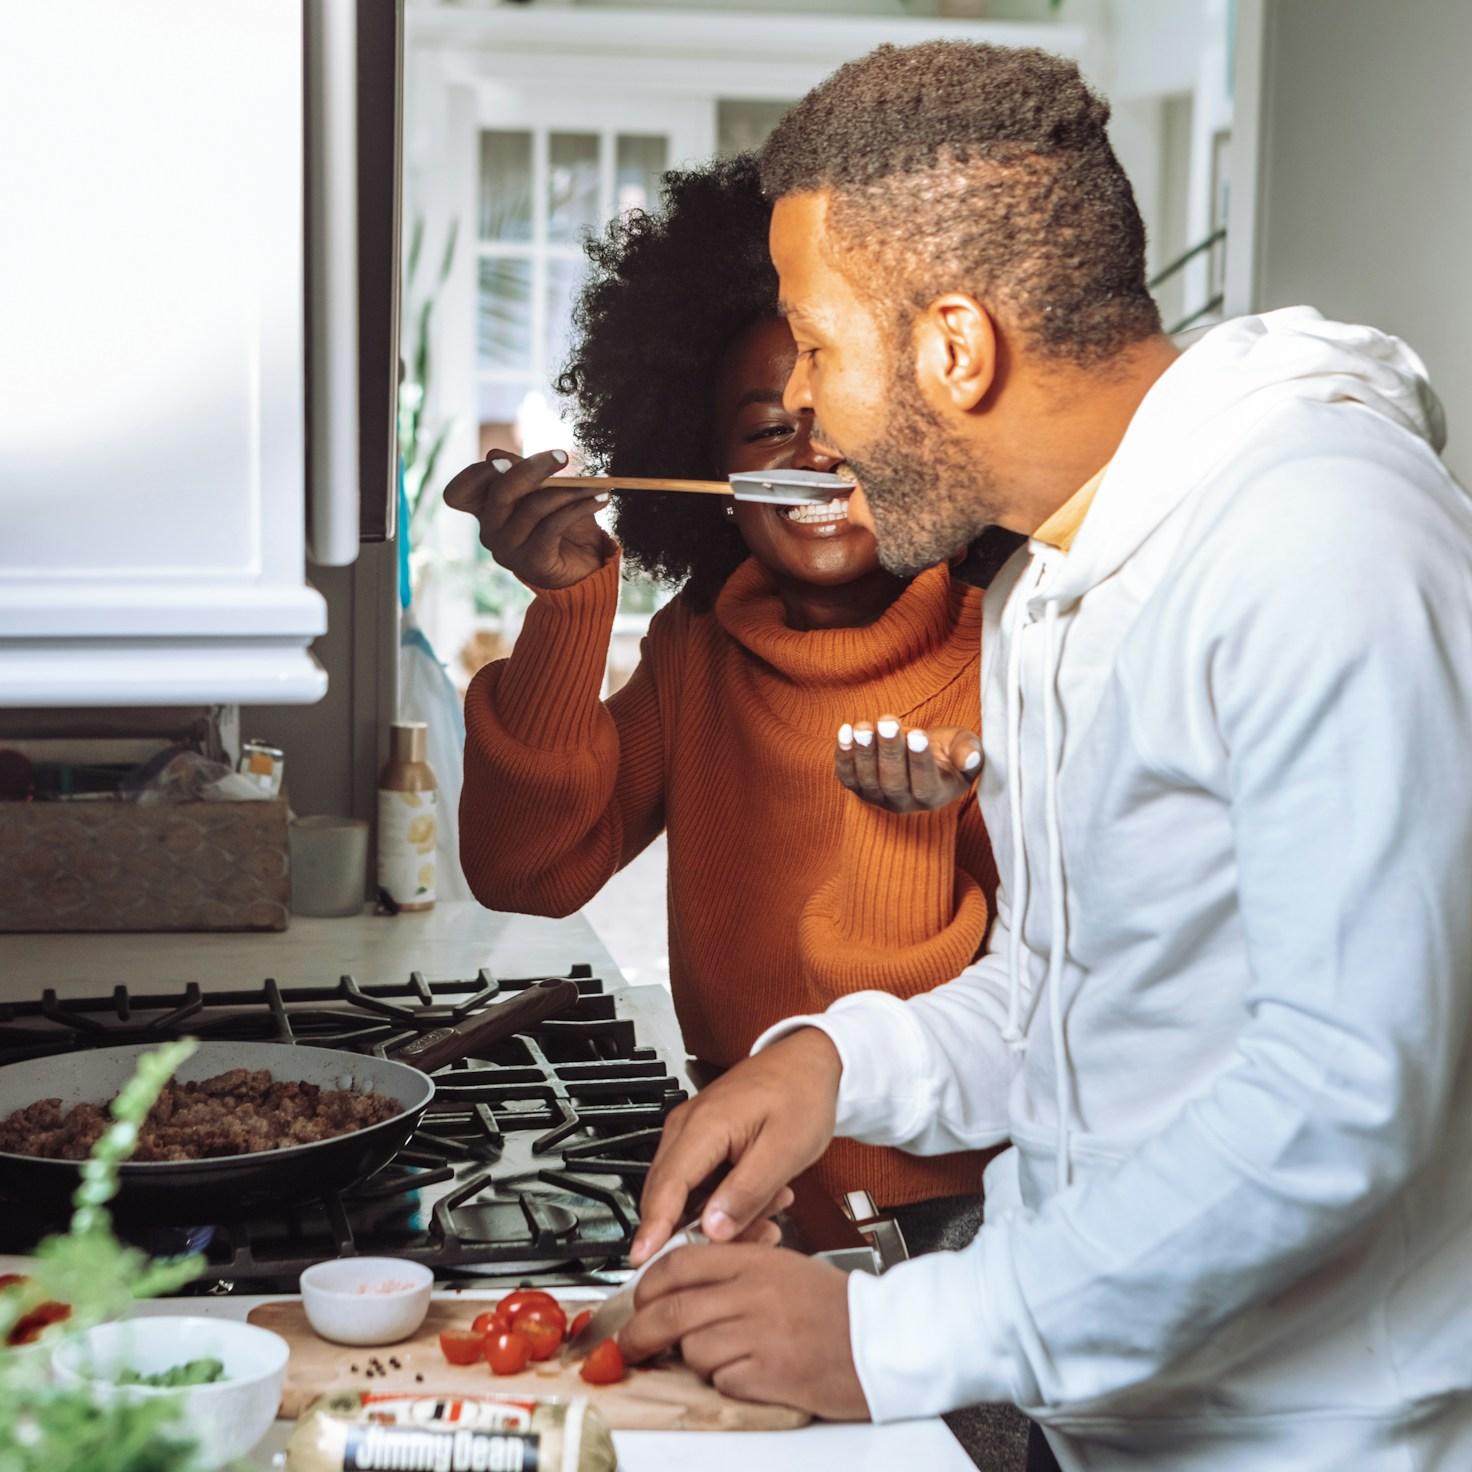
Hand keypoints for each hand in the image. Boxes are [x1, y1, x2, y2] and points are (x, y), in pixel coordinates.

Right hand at [442, 447, 609, 589]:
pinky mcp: (532, 563)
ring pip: (534, 507)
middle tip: (563, 457)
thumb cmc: (561, 524)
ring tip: (597, 484)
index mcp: (485, 511)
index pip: (458, 494)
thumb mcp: (543, 492)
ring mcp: (508, 550)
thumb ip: (522, 473)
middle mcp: (490, 532)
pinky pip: (553, 526)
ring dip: (569, 490)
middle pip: (501, 492)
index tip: (504, 462)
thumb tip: (497, 455)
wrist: (584, 568)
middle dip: (532, 469)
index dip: (474, 475)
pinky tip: (601, 499)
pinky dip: (579, 508)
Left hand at [621, 1244, 868, 1419]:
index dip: (648, 1284)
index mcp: (756, 1260)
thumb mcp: (784, 1268)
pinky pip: (721, 1379)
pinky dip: (724, 1380)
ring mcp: (759, 1333)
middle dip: (640, 1332)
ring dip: (692, 1358)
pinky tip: (746, 1371)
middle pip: (671, 1310)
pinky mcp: (768, 1374)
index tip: (638, 1300)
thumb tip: (684, 1289)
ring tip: (715, 1357)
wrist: (884, 1339)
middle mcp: (753, 1293)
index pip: (680, 1263)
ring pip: (692, 1348)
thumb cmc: (837, 1307)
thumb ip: (735, 1273)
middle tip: (632, 1344)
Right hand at [631, 1029, 841, 1264]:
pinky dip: (724, 1200)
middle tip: (751, 1237)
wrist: (809, 1062)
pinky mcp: (701, 1140)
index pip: (666, 1187)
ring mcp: (691, 1132)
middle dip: (701, 1230)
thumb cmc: (801, 1094)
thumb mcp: (784, 1151)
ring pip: (686, 1194)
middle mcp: (687, 1127)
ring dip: (721, 1214)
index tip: (643, 1262)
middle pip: (669, 1196)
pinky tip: (761, 1197)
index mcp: (704, 1126)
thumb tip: (712, 1230)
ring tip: (770, 1207)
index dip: (653, 1229)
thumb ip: (747, 1193)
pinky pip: (699, 1183)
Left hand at [836, 715, 981, 812]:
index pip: (925, 784)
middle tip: (888, 723)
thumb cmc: (947, 750)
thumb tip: (971, 758)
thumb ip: (969, 752)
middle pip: (893, 782)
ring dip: (864, 752)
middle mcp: (904, 803)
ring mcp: (878, 797)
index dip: (920, 760)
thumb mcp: (965, 747)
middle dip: (889, 751)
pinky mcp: (858, 787)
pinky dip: (843, 755)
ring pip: (868, 780)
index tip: (917, 734)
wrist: (919, 753)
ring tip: (865, 726)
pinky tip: (845, 731)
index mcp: (935, 796)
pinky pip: (847, 776)